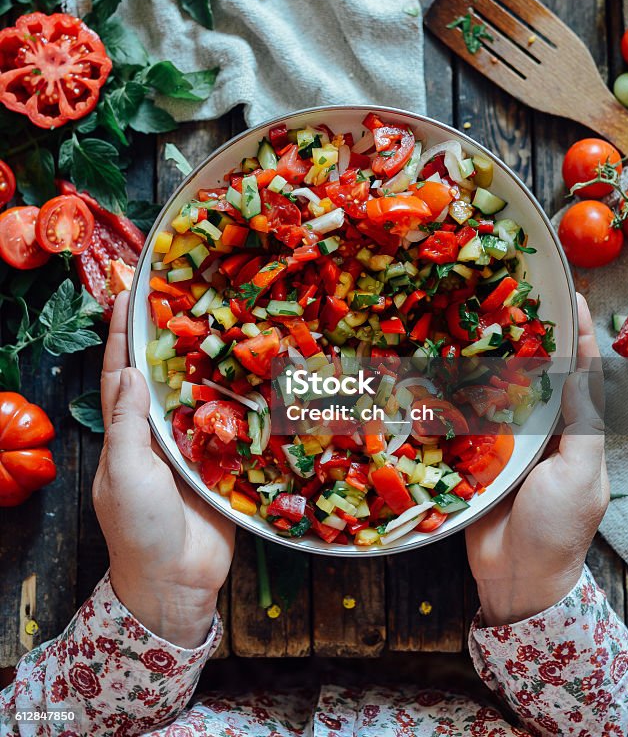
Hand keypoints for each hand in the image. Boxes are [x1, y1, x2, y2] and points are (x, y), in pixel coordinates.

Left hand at [93, 291, 234, 647]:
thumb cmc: (140, 527)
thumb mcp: (126, 473)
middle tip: (185, 295)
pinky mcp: (222, 462)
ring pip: (200, 394)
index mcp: (127, 433)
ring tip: (224, 321)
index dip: (120, 335)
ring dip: (209, 362)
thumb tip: (132, 372)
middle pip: (164, 376)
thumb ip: (129, 424)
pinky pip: (232, 424)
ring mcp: (191, 446)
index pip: (121, 374)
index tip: (126, 295)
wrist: (177, 581)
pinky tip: (258, 373)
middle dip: (170, 338)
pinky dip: (242, 400)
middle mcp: (158, 433)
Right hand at [466, 293, 608, 625]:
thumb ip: (581, 425)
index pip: (579, 374)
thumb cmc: (558, 528)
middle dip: (527, 338)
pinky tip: (442, 368)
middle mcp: (540, 430)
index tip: (572, 298)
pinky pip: (465, 419)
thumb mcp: (581, 476)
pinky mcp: (474, 455)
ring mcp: (506, 442)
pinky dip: (455, 395)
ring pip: (497, 391)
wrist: (516, 578)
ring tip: (475, 320)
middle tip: (511, 297)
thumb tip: (578, 373)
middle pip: (535, 374)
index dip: (577, 336)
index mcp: (572, 433)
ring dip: (488, 360)